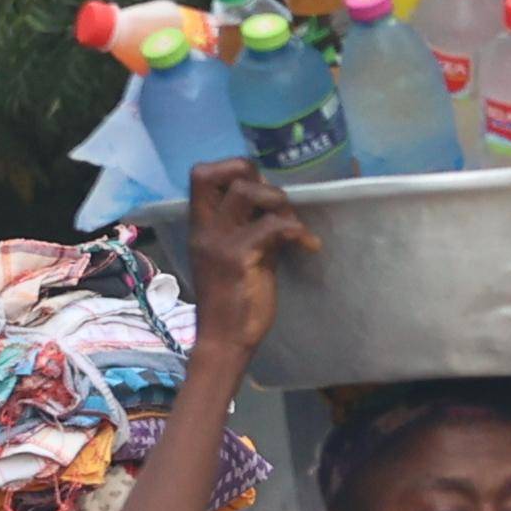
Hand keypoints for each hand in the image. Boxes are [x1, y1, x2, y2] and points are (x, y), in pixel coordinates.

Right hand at [181, 159, 314, 365]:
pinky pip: (273, 227)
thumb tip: (276, 202)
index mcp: (201, 227)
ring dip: (277, 200)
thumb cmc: (235, 301)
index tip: (258, 189)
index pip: (201, 174)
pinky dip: (297, 231)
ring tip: (293, 226)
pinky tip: (309, 246)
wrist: (225, 340)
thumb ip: (252, 226)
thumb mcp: (241, 255)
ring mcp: (218, 242)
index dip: (231, 169)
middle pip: (213, 173)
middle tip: (276, 204)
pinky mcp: (238, 259)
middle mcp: (204, 229)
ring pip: (245, 192)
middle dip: (253, 176)